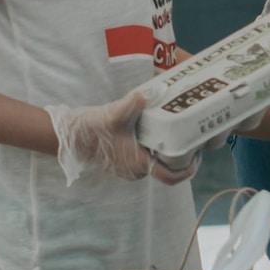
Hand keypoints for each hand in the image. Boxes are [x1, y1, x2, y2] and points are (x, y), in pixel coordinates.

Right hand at [46, 92, 195, 187]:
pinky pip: (148, 159)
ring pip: (158, 163)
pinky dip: (157, 149)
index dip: (188, 169)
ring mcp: (131, 168)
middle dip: (183, 156)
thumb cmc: (93, 128)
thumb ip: (133, 103)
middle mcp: (137, 171)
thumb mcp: (114, 114)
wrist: (72, 136)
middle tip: (194, 137)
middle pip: (168, 169)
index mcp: (139, 164)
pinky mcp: (126, 162)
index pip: (171, 176)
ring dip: (169, 152)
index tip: (198, 154)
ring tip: (181, 132)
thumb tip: (149, 93)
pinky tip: (161, 132)